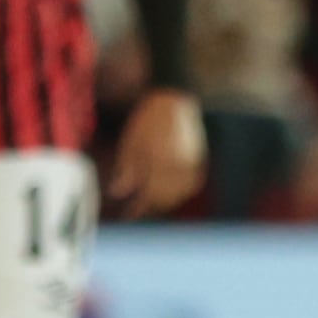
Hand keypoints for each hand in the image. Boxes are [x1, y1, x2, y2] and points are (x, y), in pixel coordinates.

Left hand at [108, 88, 206, 216]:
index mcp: (160, 165)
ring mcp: (192, 165)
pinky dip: (180, 191)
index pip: (148, 197)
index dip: (137, 209)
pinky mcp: (200, 161)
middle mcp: (180, 169)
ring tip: (152, 203)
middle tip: (136, 212)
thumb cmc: (149, 120)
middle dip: (150, 207)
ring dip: (166, 201)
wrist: (176, 100)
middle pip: (165, 199)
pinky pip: (191, 185)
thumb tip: (117, 193)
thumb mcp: (131, 143)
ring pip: (180, 194)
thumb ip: (126, 170)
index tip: (127, 217)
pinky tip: (171, 191)